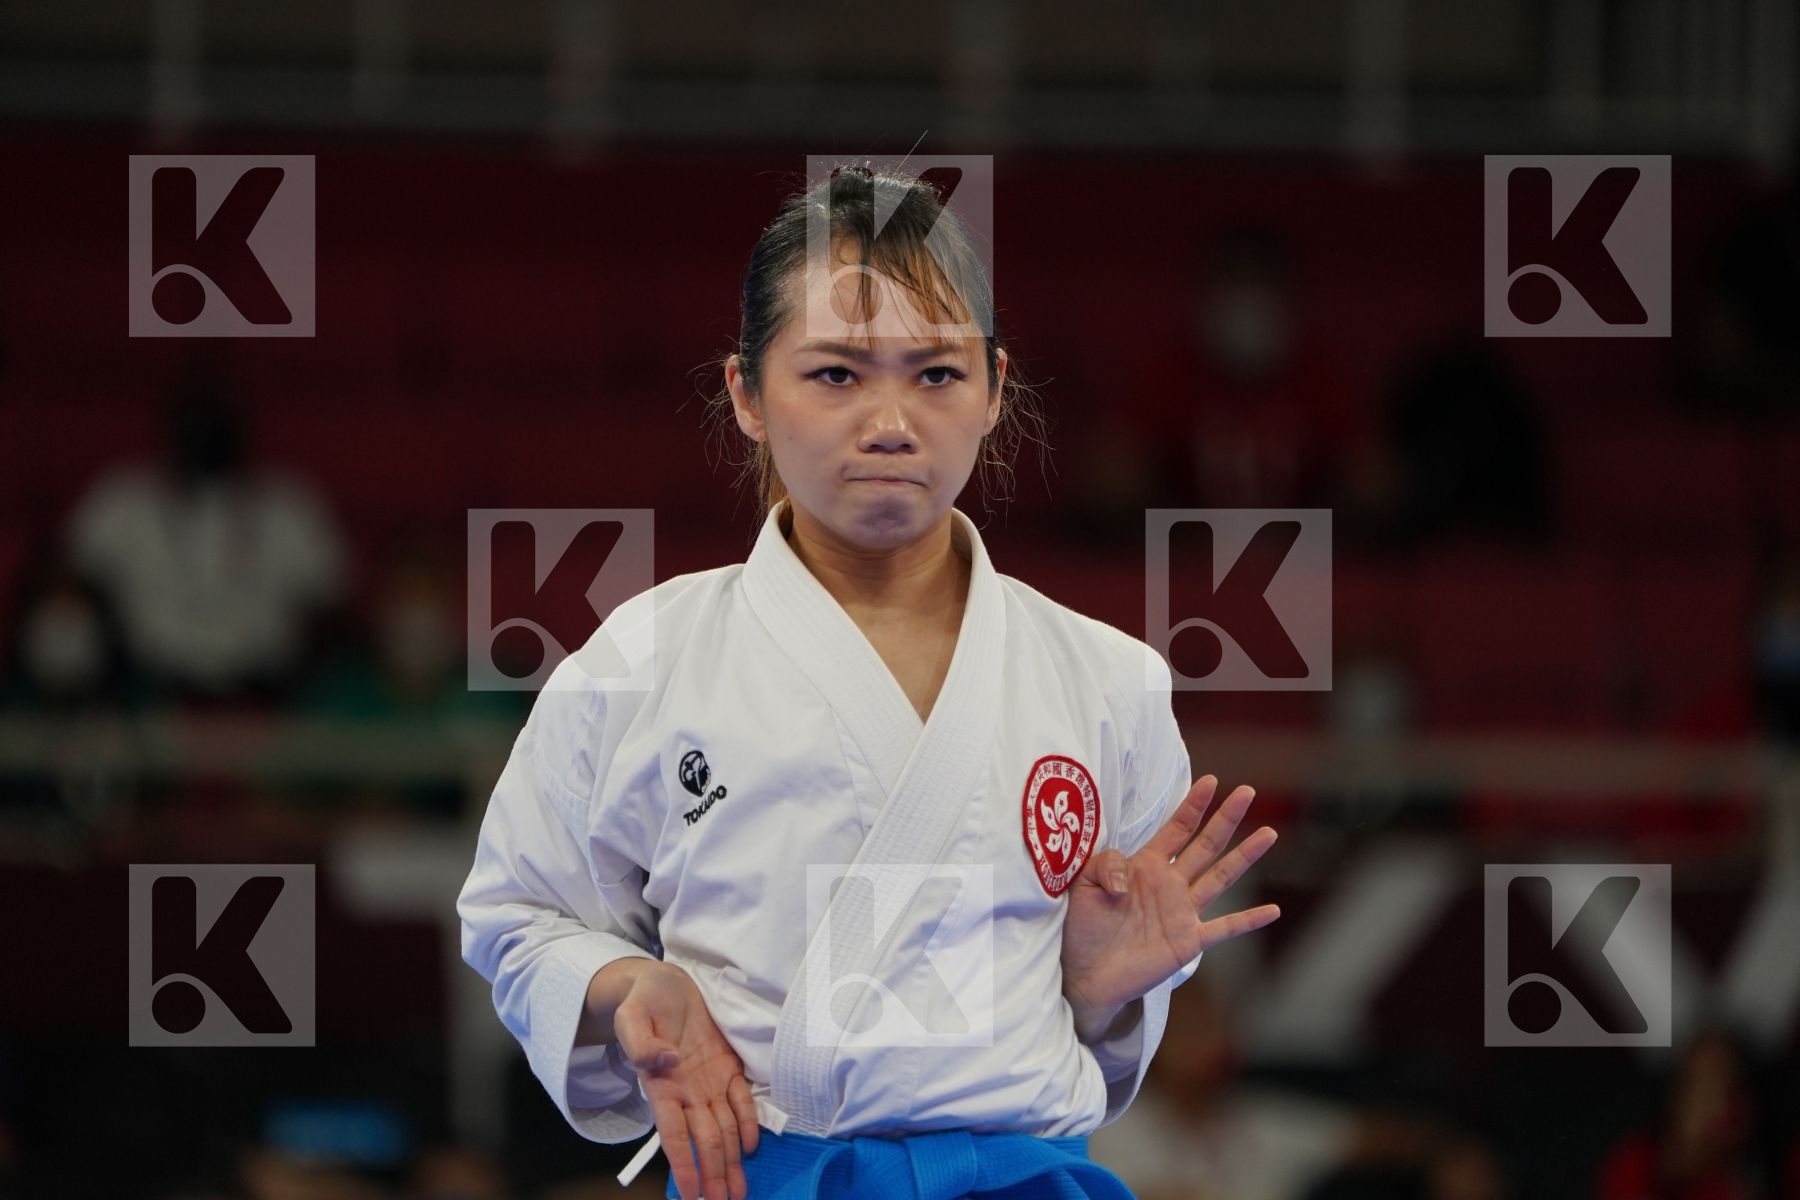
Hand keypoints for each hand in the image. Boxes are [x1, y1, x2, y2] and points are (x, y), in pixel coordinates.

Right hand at [610, 961, 760, 1199]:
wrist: (662, 984)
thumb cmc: (643, 1001)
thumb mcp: (632, 1017)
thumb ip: (641, 1044)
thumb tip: (664, 1061)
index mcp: (661, 1086)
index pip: (673, 1135)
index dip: (683, 1164)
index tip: (691, 1193)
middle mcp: (686, 1091)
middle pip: (704, 1140)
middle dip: (714, 1174)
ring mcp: (708, 1081)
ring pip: (723, 1128)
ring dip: (730, 1160)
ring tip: (738, 1190)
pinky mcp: (726, 1065)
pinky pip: (741, 1098)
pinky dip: (748, 1122)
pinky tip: (751, 1146)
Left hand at [1061, 775, 1279, 1017]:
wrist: (1084, 974)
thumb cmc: (1082, 927)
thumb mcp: (1083, 884)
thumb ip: (1106, 866)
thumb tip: (1130, 874)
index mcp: (1145, 865)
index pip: (1175, 829)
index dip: (1192, 805)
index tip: (1210, 780)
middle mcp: (1170, 884)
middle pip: (1206, 844)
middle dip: (1226, 818)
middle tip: (1247, 791)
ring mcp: (1182, 912)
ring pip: (1221, 877)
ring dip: (1245, 856)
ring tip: (1268, 834)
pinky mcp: (1188, 941)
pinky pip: (1224, 928)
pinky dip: (1249, 920)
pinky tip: (1273, 911)